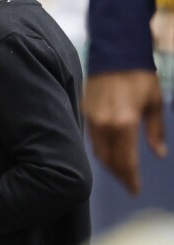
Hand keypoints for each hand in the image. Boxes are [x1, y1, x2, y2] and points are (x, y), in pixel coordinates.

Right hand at [85, 70, 166, 195]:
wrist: (116, 54)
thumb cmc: (140, 77)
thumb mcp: (155, 104)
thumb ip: (156, 132)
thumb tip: (159, 154)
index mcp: (124, 123)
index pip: (125, 160)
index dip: (130, 178)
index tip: (134, 190)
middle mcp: (105, 125)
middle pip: (109, 160)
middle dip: (119, 174)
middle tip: (128, 183)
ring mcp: (92, 119)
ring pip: (97, 151)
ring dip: (109, 164)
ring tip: (120, 171)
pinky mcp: (85, 112)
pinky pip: (92, 138)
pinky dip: (101, 149)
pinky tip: (109, 151)